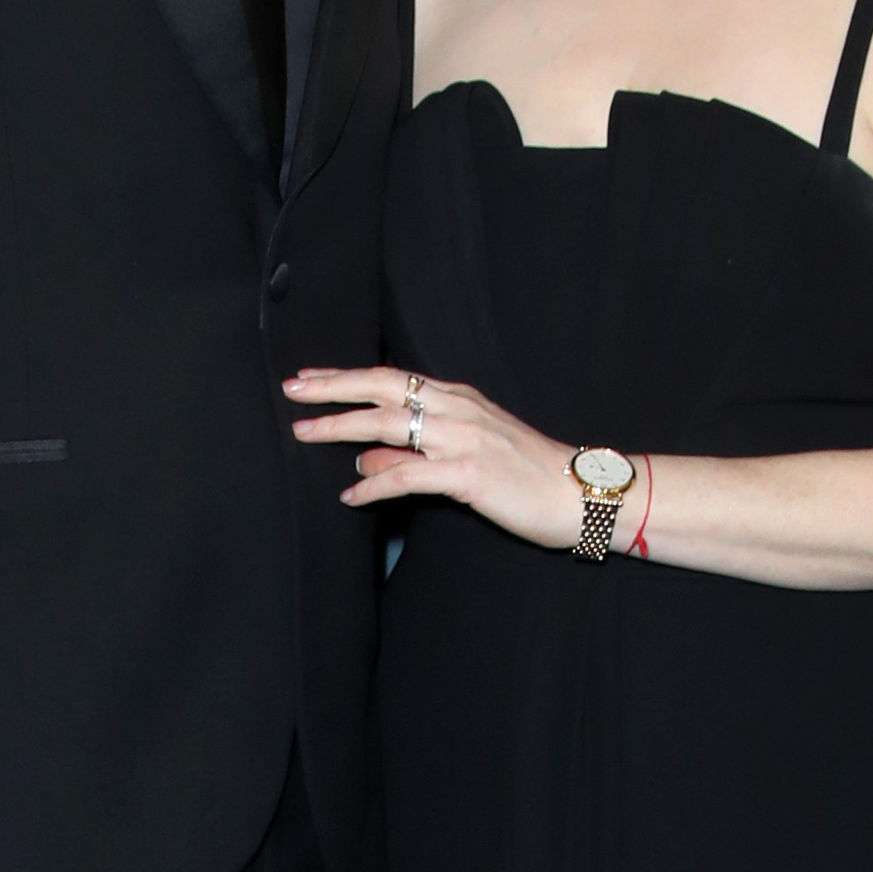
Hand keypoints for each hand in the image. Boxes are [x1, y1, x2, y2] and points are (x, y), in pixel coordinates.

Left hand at [285, 364, 592, 549]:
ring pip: (388, 425)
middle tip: (292, 391)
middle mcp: (458, 410)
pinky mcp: (468, 474)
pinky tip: (350, 495)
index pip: (392, 378)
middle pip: (382, 389)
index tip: (309, 378)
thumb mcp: (469, 453)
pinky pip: (408, 475)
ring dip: (341, 427)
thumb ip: (416, 452)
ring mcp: (463, 439)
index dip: (346, 376)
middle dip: (332, 389)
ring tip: (305, 433)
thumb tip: (366, 457)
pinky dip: (374, 483)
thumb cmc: (529, 475)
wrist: (580, 494)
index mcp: (459, 399)